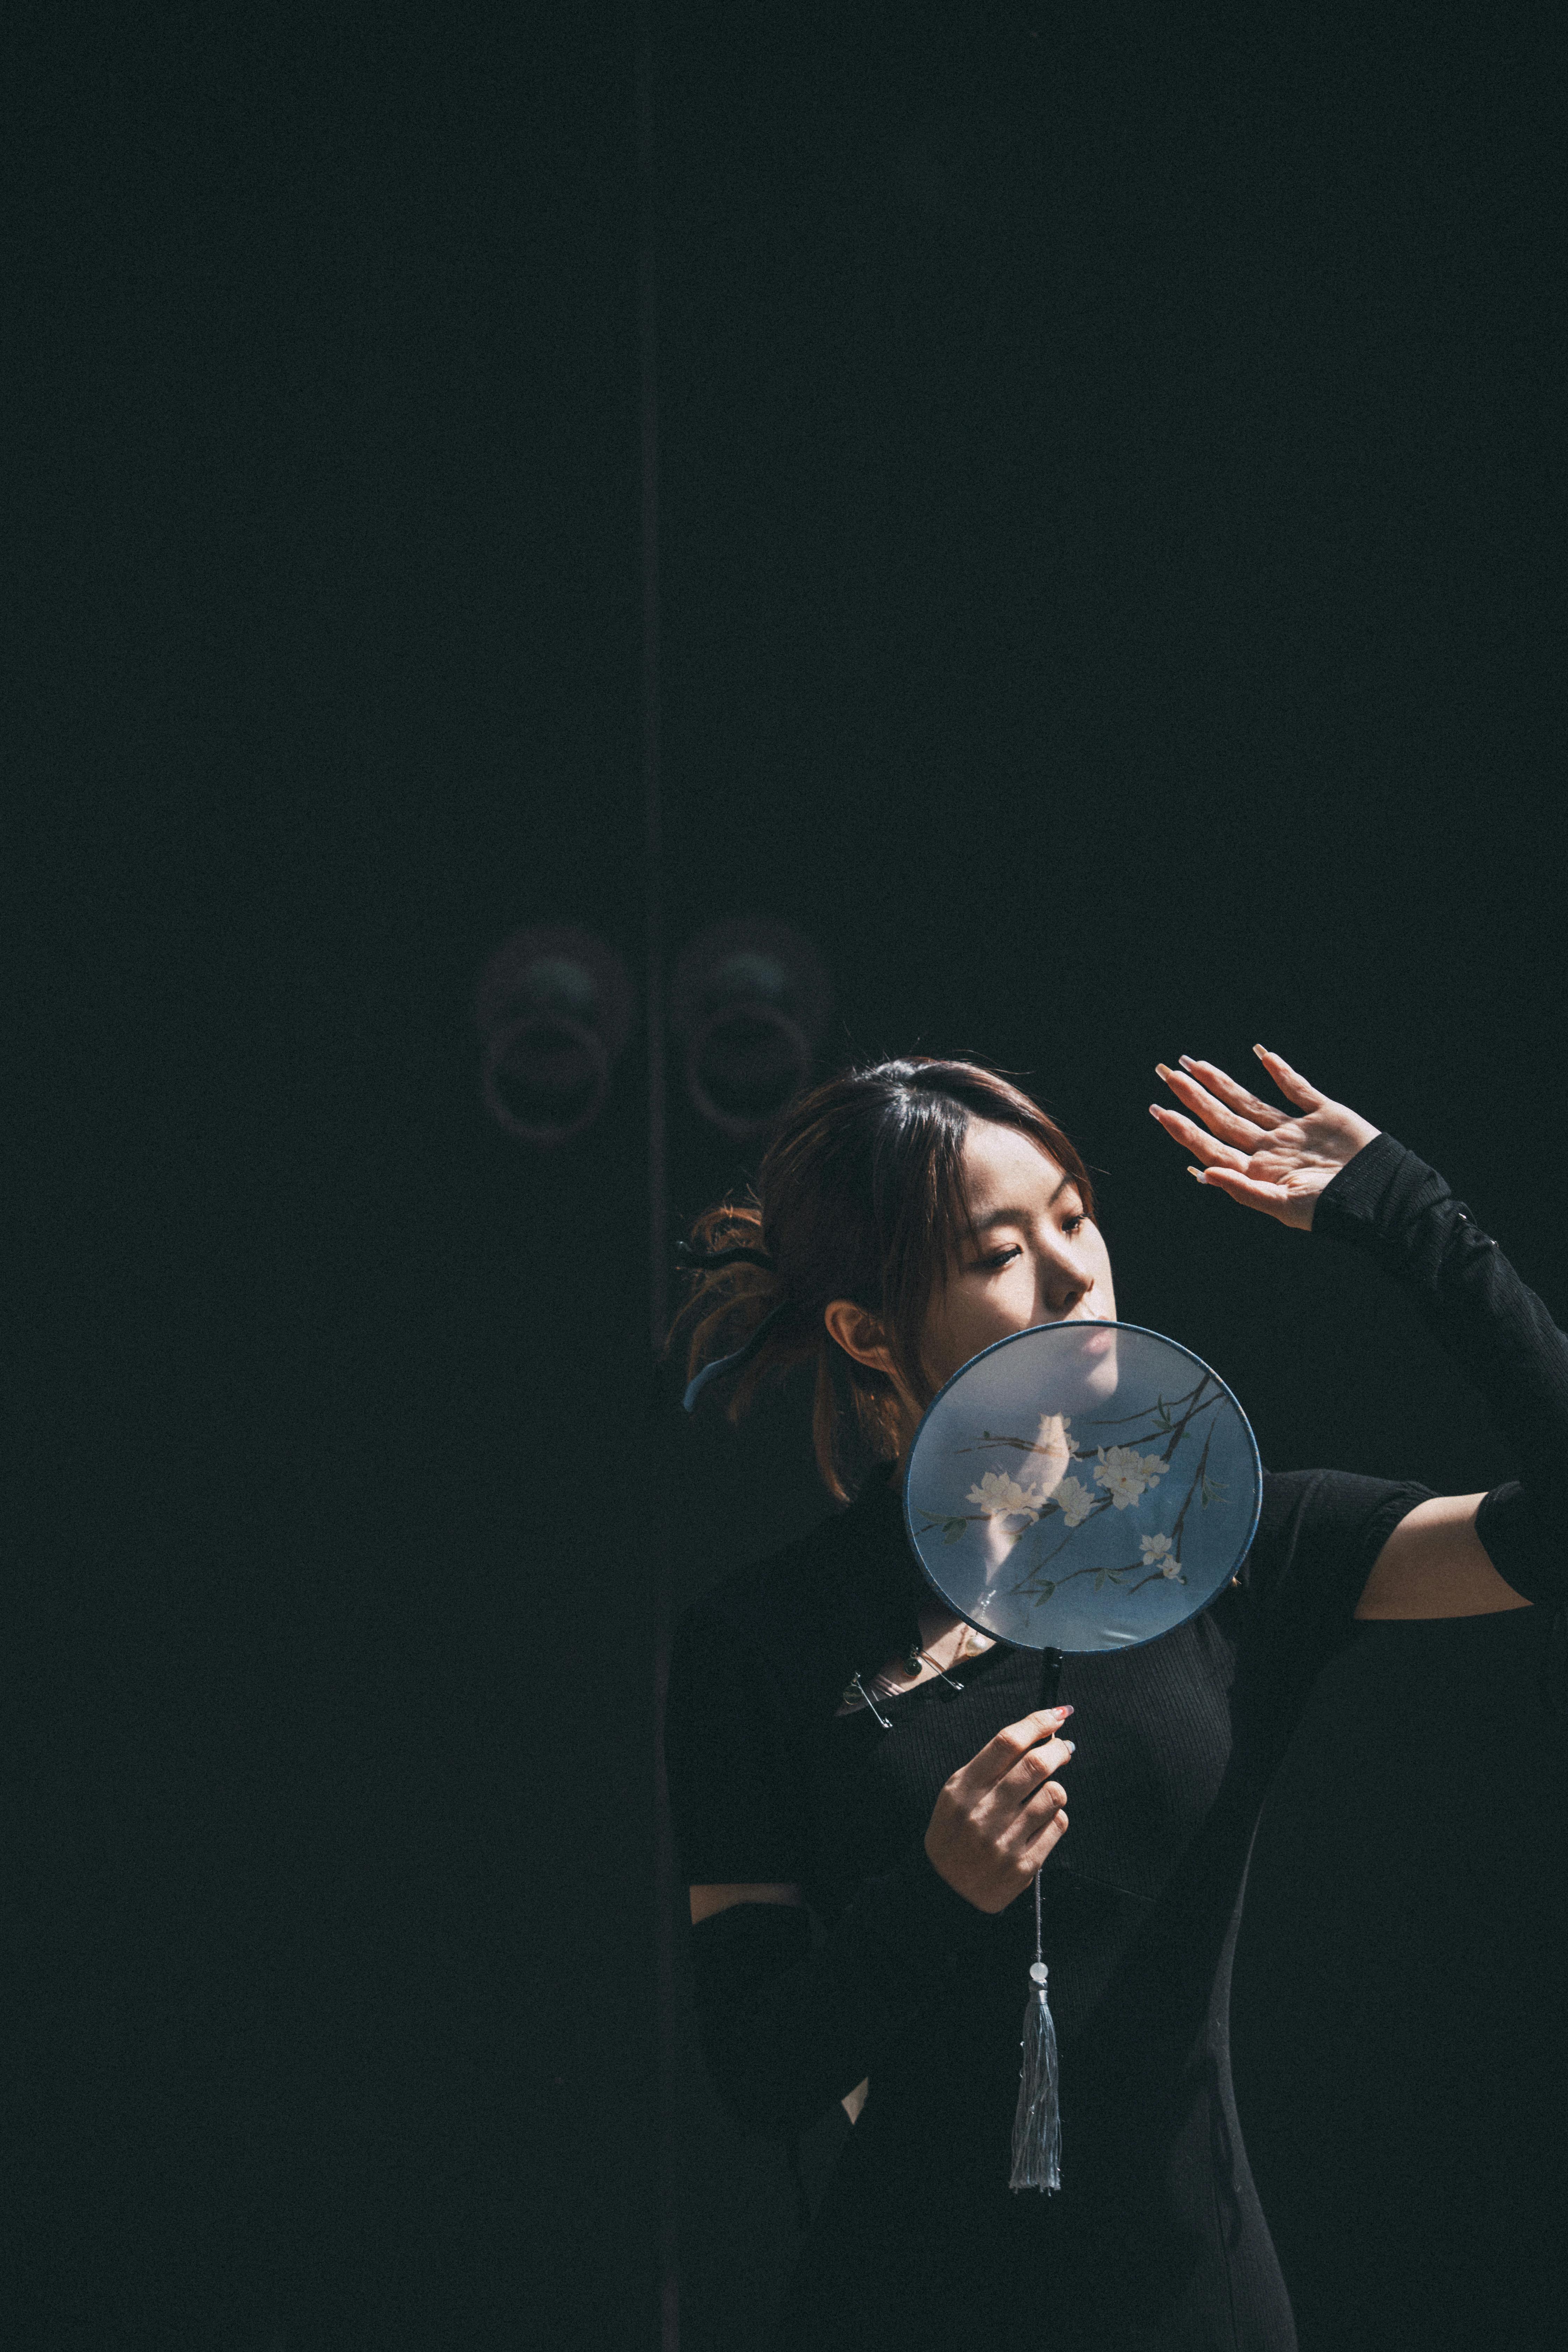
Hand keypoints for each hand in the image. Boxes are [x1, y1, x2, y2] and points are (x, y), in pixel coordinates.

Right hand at [923, 1705, 1073, 1913]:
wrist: (945, 1890)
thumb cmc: (954, 1832)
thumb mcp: (956, 1793)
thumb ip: (990, 1766)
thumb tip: (1037, 1737)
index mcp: (963, 1788)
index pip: (1007, 1742)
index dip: (1038, 1722)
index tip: (1058, 1714)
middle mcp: (983, 1812)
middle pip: (1035, 1764)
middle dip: (1058, 1748)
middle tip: (1064, 1747)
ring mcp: (1004, 1840)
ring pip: (1053, 1794)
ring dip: (1057, 1786)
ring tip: (1047, 1791)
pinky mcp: (1024, 1865)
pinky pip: (1057, 1825)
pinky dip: (1056, 1816)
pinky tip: (1043, 1820)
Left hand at [1149, 1045, 1379, 1230]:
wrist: (1384, 1197)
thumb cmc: (1333, 1210)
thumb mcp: (1284, 1207)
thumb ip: (1243, 1189)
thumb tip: (1202, 1172)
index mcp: (1259, 1171)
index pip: (1211, 1145)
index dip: (1184, 1129)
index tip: (1160, 1109)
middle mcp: (1272, 1149)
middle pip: (1224, 1118)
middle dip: (1195, 1097)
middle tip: (1167, 1074)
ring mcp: (1296, 1131)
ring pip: (1251, 1101)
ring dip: (1223, 1084)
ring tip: (1195, 1065)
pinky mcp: (1325, 1115)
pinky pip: (1298, 1089)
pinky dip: (1281, 1072)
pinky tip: (1262, 1055)